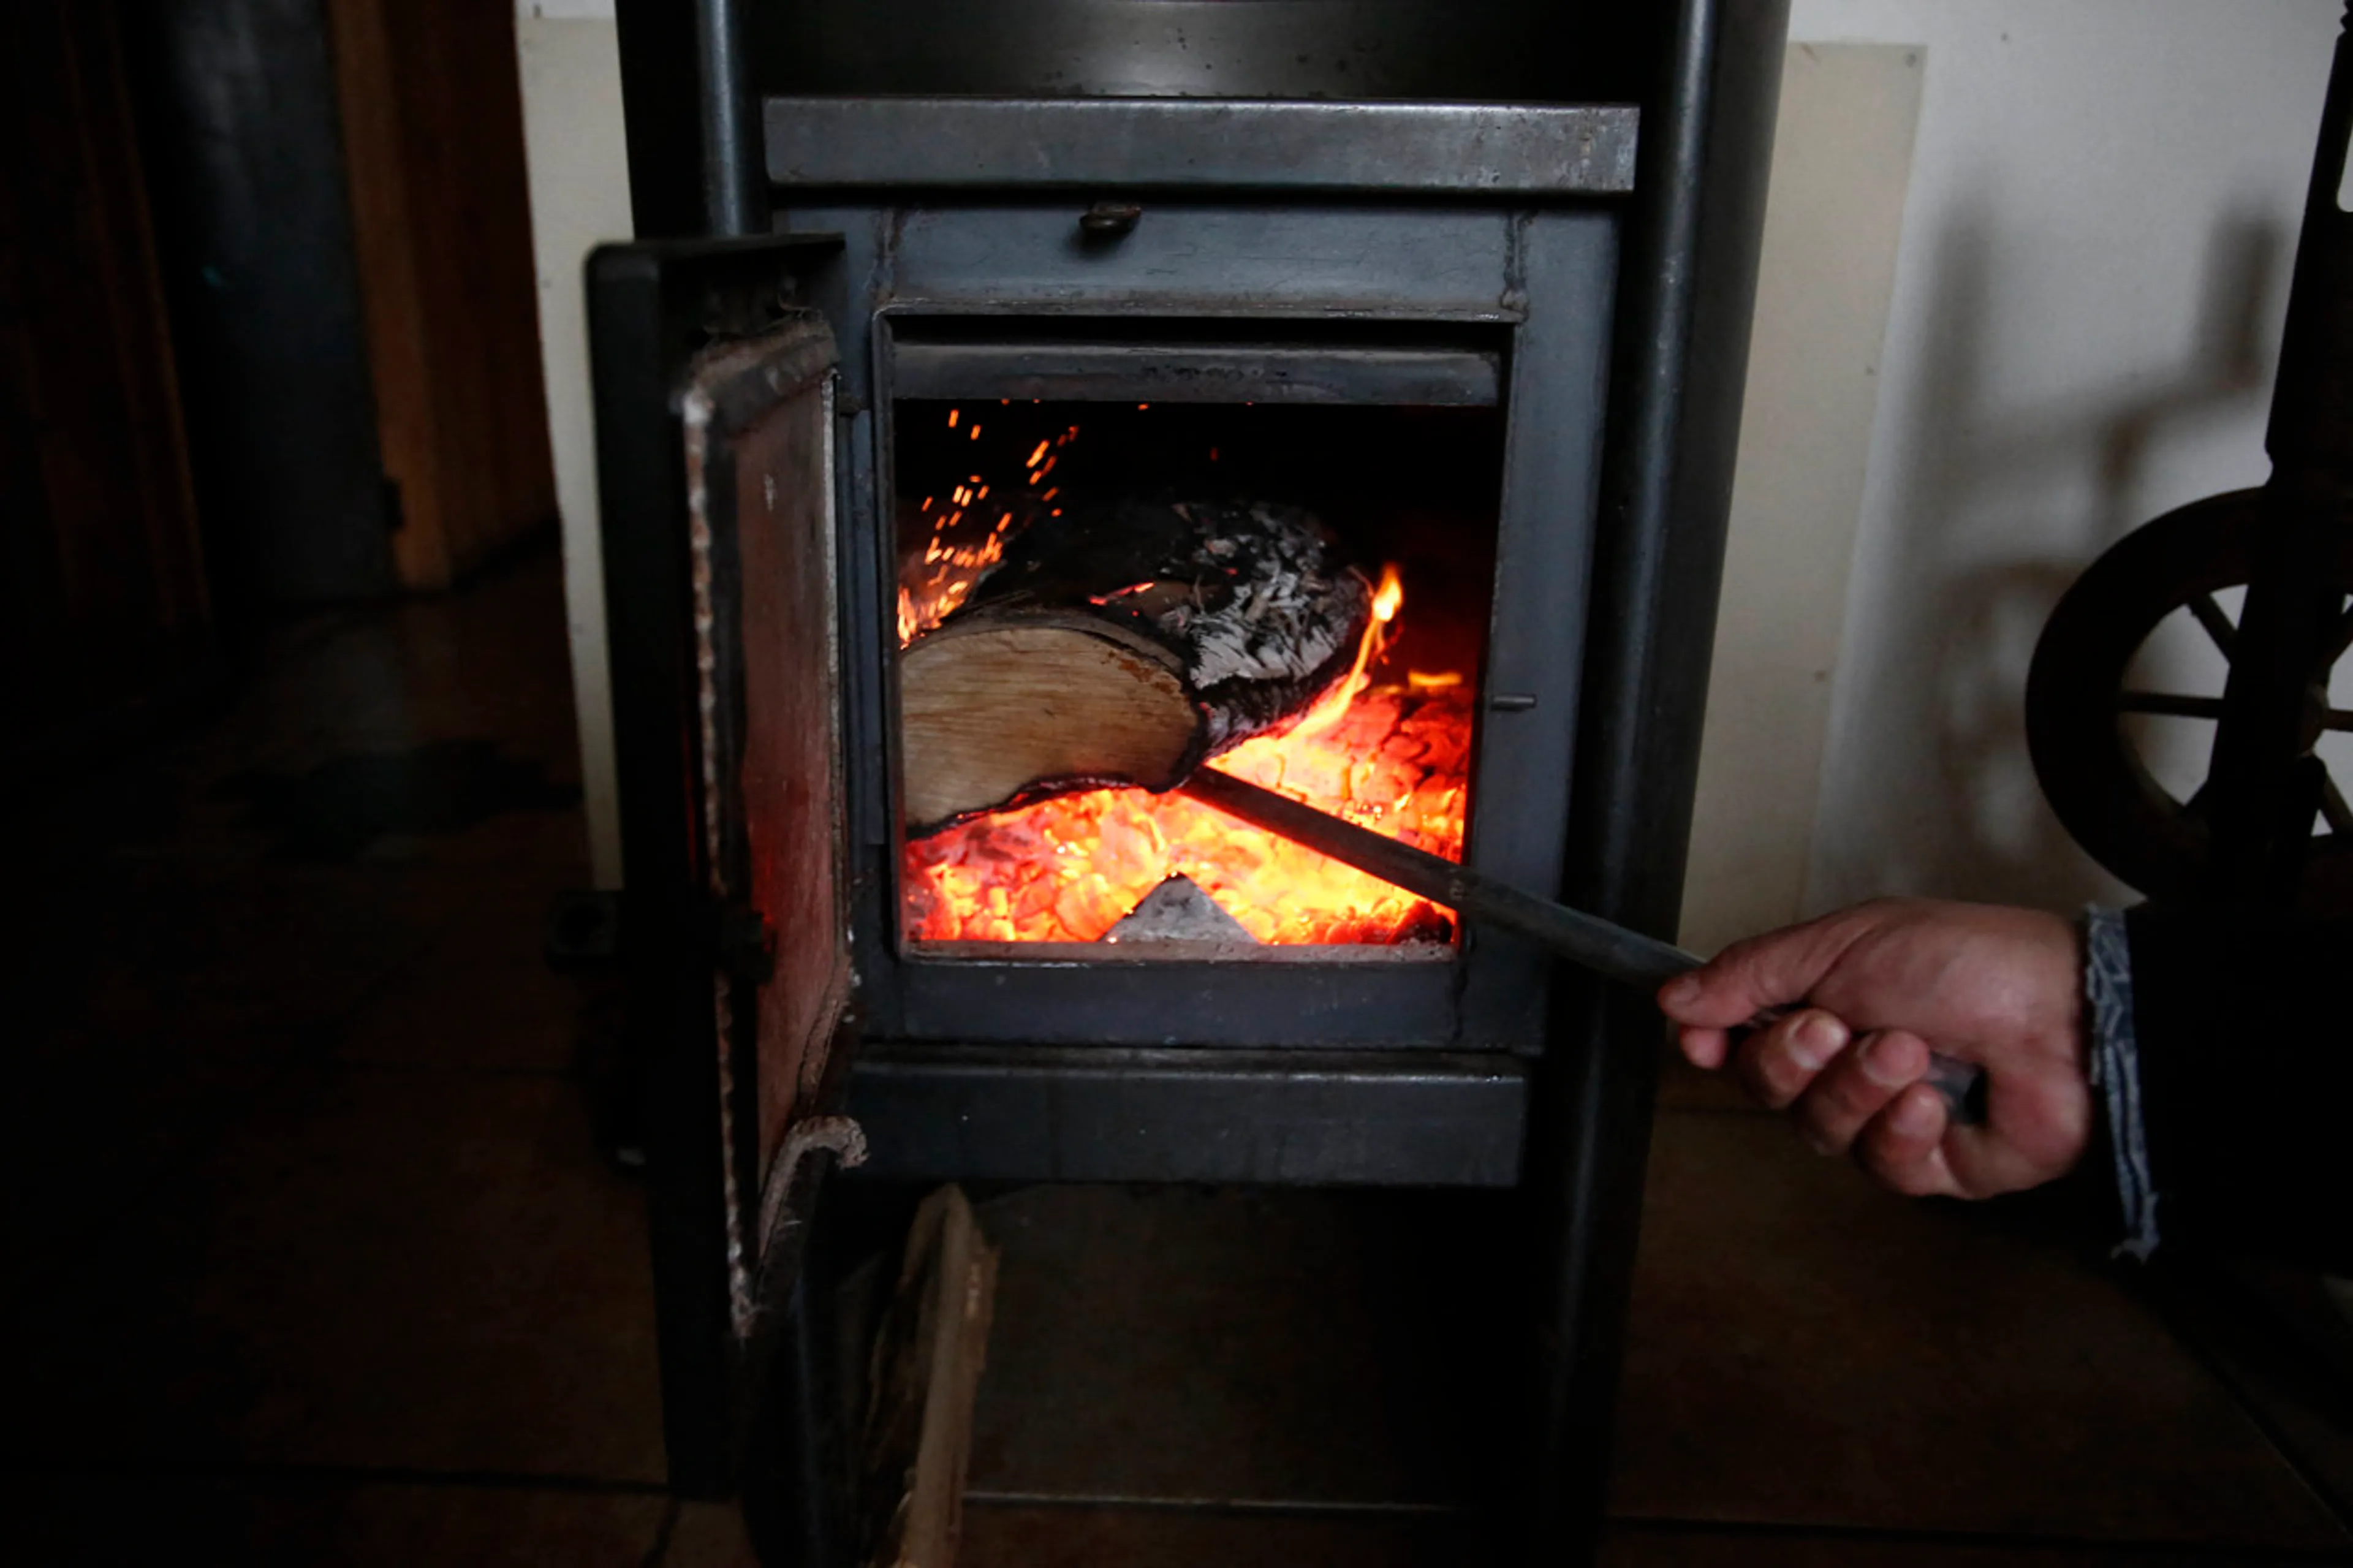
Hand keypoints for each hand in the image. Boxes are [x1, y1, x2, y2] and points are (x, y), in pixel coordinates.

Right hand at [1657, 898, 2092, 1198]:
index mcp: (1825, 1000)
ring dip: (1858, 1088)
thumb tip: (1674, 999)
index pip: (1739, 1038)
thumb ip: (1753, 974)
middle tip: (1836, 1026)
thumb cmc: (1966, 961)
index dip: (1713, 1044)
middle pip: (1768, 1088)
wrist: (2068, 1014)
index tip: (1704, 1041)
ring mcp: (1889, 1115)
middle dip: (1793, 1060)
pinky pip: (1883, 1168)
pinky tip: (1935, 1101)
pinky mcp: (1934, 1163)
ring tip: (1911, 1052)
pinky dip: (1902, 1132)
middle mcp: (1848, 1060)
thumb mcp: (1846, 943)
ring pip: (1822, 1130)